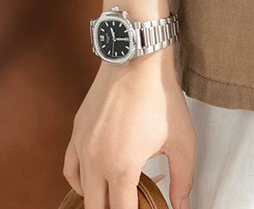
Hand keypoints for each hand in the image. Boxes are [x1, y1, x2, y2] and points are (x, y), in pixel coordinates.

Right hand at [63, 46, 194, 208]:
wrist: (137, 59)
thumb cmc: (160, 96)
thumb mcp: (182, 140)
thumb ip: (183, 178)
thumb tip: (182, 205)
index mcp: (121, 168)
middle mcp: (95, 162)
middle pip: (97, 206)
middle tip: (131, 201)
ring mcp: (82, 146)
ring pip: (82, 190)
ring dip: (97, 198)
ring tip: (115, 196)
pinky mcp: (77, 131)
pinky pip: (70, 168)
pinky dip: (79, 181)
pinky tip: (93, 180)